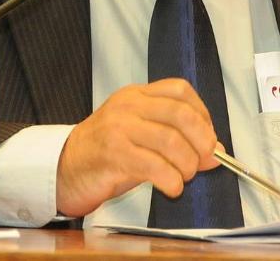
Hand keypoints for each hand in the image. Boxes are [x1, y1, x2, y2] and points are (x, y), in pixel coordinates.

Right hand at [55, 78, 220, 216]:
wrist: (64, 168)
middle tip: (206, 159)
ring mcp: (119, 128)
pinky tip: (171, 187)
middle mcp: (128, 106)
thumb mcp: (140, 136)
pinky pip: (153, 165)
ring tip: (184, 177)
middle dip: (202, 140)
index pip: (179, 90)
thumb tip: (214, 152)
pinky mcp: (113, 154)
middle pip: (180, 114)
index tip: (209, 137)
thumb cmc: (106, 153)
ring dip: (187, 164)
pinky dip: (171, 180)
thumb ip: (174, 138)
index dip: (202, 114)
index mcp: (136, 95)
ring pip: (170, 141)